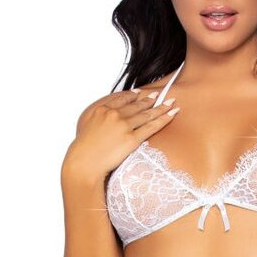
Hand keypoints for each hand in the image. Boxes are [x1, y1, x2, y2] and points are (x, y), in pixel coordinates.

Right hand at [62, 86, 179, 182]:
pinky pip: (152, 126)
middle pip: (136, 105)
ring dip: (161, 106)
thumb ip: (98, 115)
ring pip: (147, 113)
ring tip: (170, 101)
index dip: (132, 95)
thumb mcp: (85, 123)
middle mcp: (113, 114)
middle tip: (159, 94)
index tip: (139, 93)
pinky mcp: (132, 139)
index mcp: (101, 109)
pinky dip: (164, 118)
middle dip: (149, 99)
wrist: (84, 162)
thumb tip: (108, 113)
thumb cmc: (83, 147)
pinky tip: (173, 112)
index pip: (120, 98)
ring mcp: (124, 126)